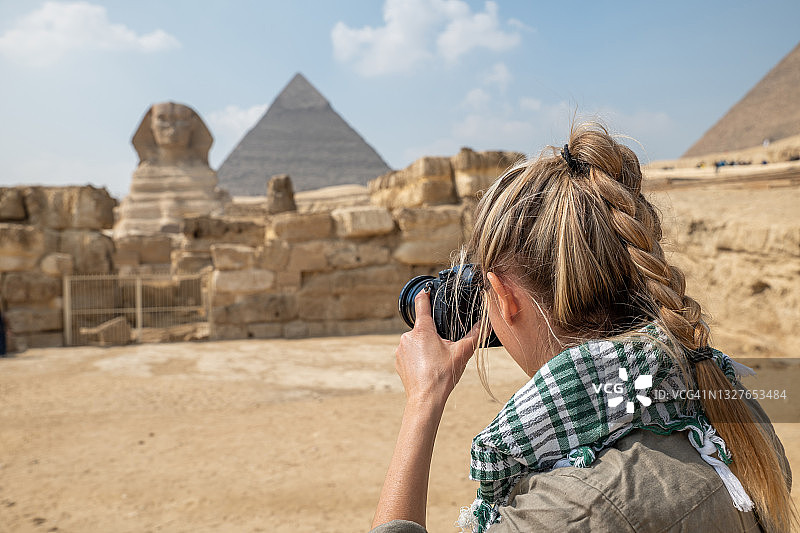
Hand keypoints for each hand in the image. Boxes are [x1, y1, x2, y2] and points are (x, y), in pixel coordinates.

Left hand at [394, 286, 478, 408]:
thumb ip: (474, 335)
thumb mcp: (462, 353)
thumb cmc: (443, 375)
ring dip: (425, 347)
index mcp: (423, 330)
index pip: (422, 304)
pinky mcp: (398, 361)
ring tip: (435, 362)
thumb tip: (487, 324)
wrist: (425, 399)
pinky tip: (426, 368)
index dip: (425, 294)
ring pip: (416, 342)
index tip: (427, 289)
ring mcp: (401, 349)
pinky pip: (409, 353)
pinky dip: (417, 358)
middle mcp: (408, 336)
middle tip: (443, 350)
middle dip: (433, 335)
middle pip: (423, 328)